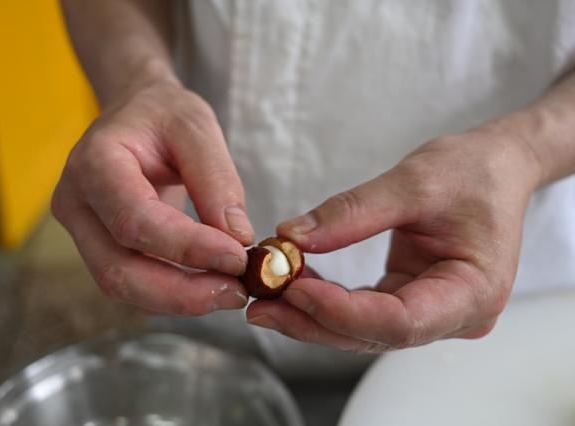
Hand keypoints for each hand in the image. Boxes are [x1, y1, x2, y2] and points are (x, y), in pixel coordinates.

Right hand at [52, 82, 254, 314]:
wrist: (135, 114)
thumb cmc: (162, 115)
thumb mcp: (197, 128)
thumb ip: (216, 181)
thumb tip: (237, 239)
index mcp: (94, 161)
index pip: (136, 220)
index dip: (188, 247)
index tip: (237, 257)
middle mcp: (76, 201)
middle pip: (118, 269)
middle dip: (181, 292)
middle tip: (236, 293)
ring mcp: (80, 228)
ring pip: (121, 284)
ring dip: (178, 299)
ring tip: (229, 292)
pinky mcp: (96, 245)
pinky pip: (130, 281)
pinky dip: (170, 292)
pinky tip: (207, 284)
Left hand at [247, 129, 541, 351]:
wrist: (494, 169)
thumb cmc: (471, 171)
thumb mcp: (414, 182)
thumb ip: (353, 212)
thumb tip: (291, 236)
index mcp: (474, 292)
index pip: (401, 321)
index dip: (342, 311)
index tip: (294, 287)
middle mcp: (456, 314)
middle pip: (375, 332)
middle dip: (314, 320)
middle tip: (260, 306)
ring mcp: (433, 311)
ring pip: (363, 328)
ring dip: (312, 315)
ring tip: (264, 298)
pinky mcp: (411, 300)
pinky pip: (363, 309)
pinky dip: (327, 299)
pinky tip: (291, 285)